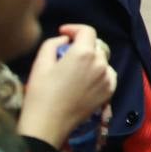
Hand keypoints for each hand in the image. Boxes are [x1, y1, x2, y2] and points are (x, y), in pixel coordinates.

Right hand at [17, 25, 116, 149]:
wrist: (48, 123)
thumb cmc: (41, 92)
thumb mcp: (40, 62)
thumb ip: (53, 43)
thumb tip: (66, 39)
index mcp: (84, 54)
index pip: (87, 31)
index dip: (74, 28)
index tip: (63, 33)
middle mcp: (100, 64)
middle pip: (96, 45)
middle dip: (82, 44)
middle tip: (66, 53)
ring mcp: (107, 79)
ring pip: (103, 60)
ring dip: (91, 59)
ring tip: (76, 68)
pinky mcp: (109, 92)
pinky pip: (108, 75)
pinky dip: (99, 72)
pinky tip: (85, 79)